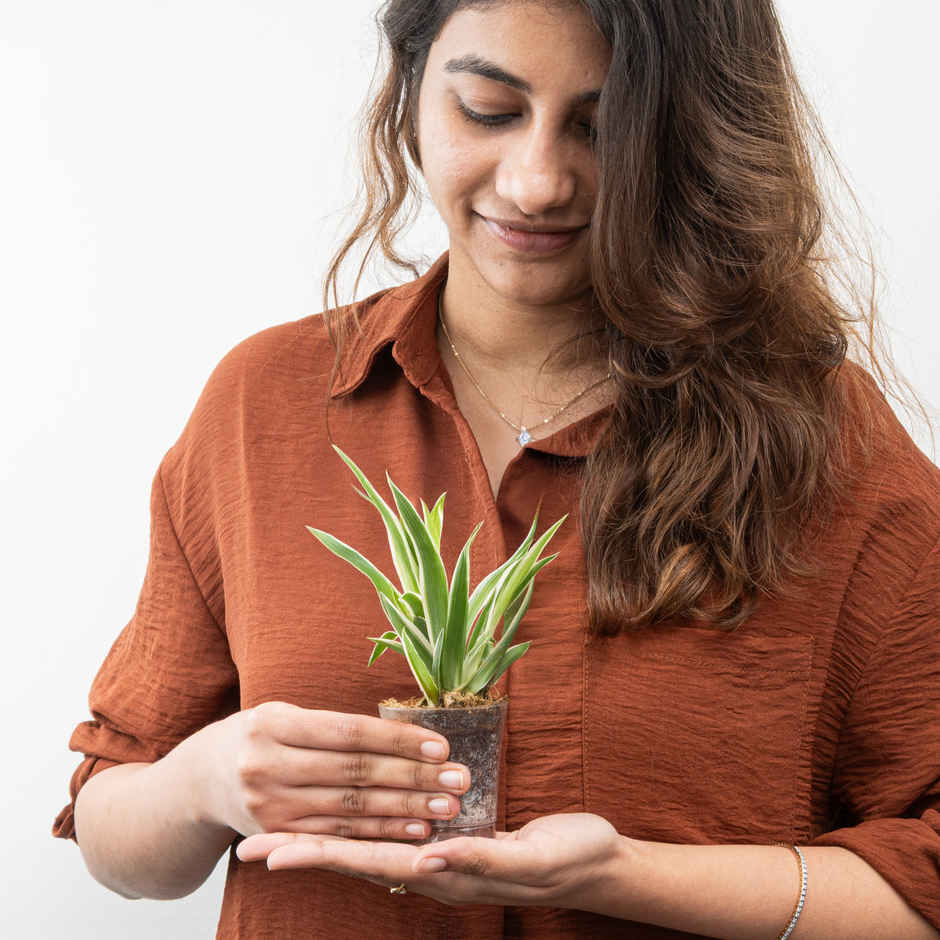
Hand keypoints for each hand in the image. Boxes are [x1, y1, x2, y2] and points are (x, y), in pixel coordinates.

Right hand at [194, 700, 469, 841]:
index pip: (348, 732)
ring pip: (351, 808)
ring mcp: (269, 805)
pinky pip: (338, 835)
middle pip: (355, 773)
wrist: (196, 782)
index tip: (440, 745)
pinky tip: (414, 830)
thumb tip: (402, 730)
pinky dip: (380, 833)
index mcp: (273, 723)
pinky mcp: (277, 834)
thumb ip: (331, 725)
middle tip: (459, 779)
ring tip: (447, 806)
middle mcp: (267, 765)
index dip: (397, 739)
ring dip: (405, 810)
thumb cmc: (256, 736)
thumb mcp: (282, 715)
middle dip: (413, 777)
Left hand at [235, 812, 626, 909]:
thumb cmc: (569, 858)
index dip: (318, 855)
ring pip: (371, 848)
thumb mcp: (532, 857)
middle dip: (302, 850)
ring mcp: (441, 858)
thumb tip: (427, 856)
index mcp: (445, 873)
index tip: (270, 851)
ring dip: (324, 841)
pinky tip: (349, 821)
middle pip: (356, 859)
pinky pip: (397, 835)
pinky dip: (363, 830)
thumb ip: (481, 859)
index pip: (369, 862)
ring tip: (282, 834)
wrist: (597, 864)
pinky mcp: (454, 841)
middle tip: (249, 847)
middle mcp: (433, 869)